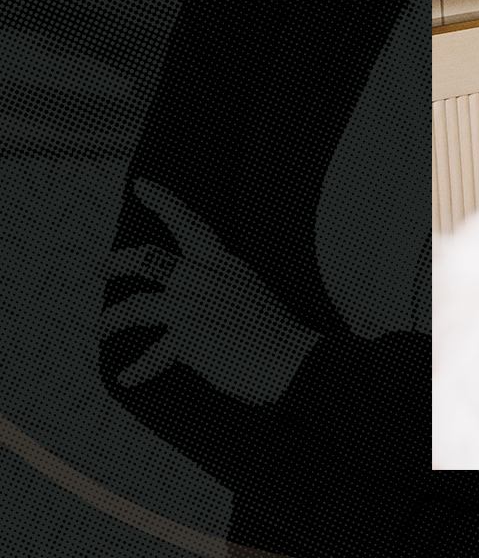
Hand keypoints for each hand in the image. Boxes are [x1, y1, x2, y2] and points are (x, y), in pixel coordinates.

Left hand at [102, 178, 320, 405]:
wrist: (292, 359)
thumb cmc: (277, 333)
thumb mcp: (249, 293)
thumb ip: (219, 287)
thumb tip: (194, 298)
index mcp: (224, 264)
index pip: (190, 223)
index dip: (163, 201)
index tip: (142, 186)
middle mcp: (205, 278)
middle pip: (146, 258)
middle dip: (116, 262)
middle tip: (102, 267)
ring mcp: (192, 305)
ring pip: (133, 305)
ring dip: (111, 320)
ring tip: (102, 329)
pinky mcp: (186, 336)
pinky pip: (150, 355)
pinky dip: (137, 369)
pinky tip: (128, 376)